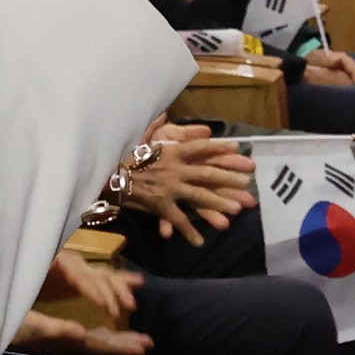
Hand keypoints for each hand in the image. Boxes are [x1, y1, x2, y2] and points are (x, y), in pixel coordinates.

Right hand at [15, 298, 154, 354]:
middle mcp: (65, 341)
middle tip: (148, 344)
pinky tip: (104, 329)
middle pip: (100, 344)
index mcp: (63, 340)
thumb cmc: (4, 323)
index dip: (120, 346)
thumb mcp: (28, 325)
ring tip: (139, 340)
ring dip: (116, 339)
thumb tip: (81, 333)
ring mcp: (60, 338)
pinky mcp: (53, 333)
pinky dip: (99, 332)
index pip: (98, 344)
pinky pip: (82, 333)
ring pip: (94, 339)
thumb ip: (55, 330)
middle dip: (124, 344)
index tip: (143, 347)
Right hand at [109, 123, 250, 242]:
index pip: (200, 147)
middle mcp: (174, 169)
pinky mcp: (161, 205)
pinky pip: (179, 220)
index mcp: (171, 151)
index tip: (238, 147)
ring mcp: (169, 188)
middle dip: (229, 178)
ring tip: (236, 210)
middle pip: (207, 173)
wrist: (107, 176)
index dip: (220, 147)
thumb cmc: (123, 156)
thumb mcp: (140, 136)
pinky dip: (190, 232)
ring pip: (199, 197)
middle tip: (248, 182)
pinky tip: (201, 241)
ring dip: (219, 204)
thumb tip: (165, 112)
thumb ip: (155, 125)